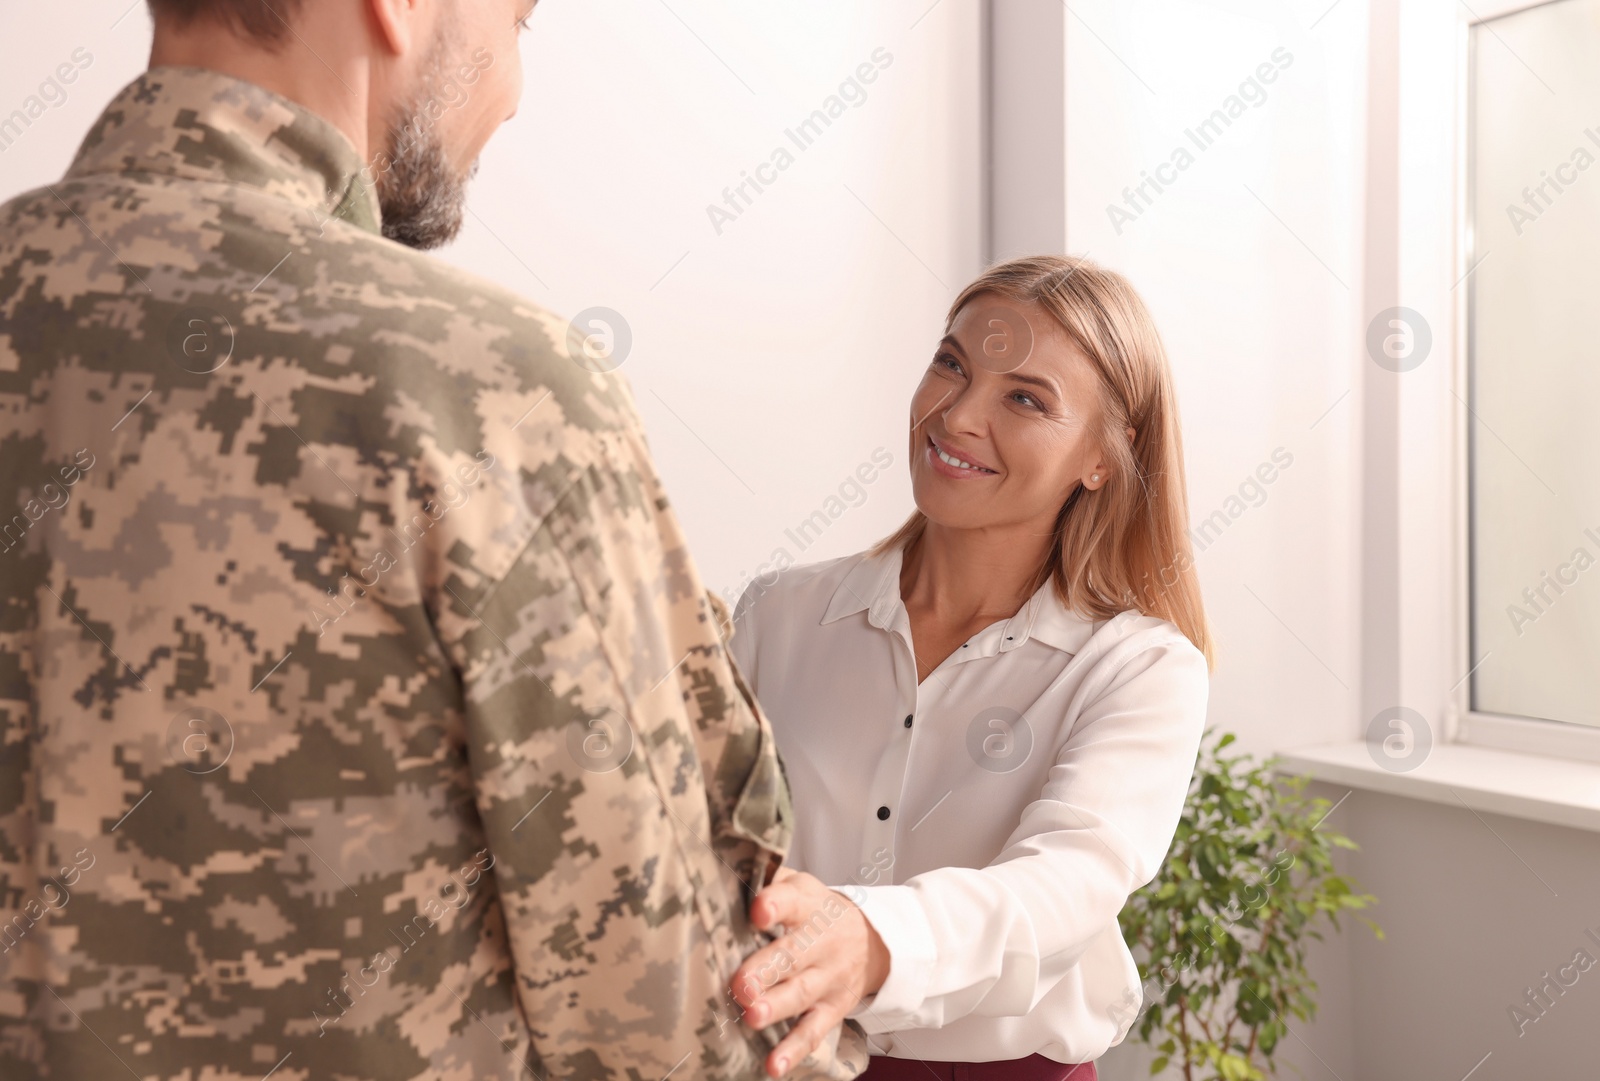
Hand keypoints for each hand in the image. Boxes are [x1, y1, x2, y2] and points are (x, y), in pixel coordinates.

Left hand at [730, 869, 890, 1077]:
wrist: (873, 940)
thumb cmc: (816, 911)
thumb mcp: (800, 886)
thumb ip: (767, 879)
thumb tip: (721, 867)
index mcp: (807, 905)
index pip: (792, 899)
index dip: (776, 902)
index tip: (759, 909)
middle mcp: (819, 942)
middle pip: (792, 954)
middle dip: (766, 969)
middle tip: (741, 982)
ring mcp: (827, 978)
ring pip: (800, 994)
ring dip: (776, 1006)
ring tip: (752, 1016)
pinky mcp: (831, 1009)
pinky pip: (813, 1031)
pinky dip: (794, 1050)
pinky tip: (773, 1066)